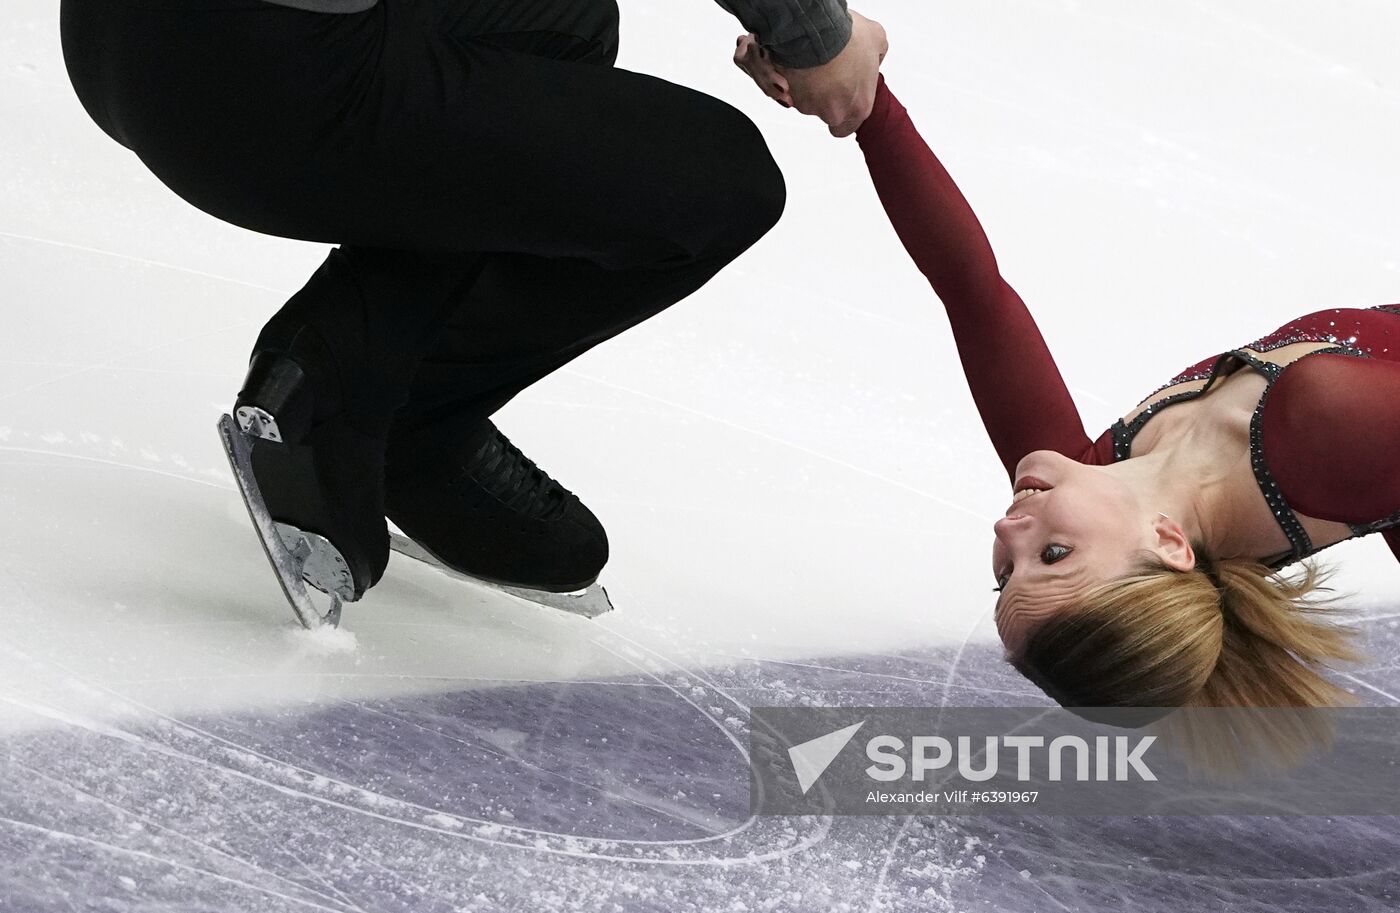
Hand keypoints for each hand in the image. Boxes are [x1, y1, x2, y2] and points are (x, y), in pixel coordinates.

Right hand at [735, 11, 886, 137]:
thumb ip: (877, 55)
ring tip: (815, 61)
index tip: (842, 96)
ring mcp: (810, 106)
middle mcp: (834, 113)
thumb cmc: (845, 38)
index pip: (848, 127)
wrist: (815, 29)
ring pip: (808, 102)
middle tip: (828, 72)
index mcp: (859, 107)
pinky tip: (801, 61)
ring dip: (809, 85)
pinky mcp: (789, 96)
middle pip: (827, 113)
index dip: (844, 110)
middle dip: (825, 96)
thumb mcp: (877, 38)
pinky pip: (790, 91)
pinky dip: (793, 78)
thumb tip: (872, 56)